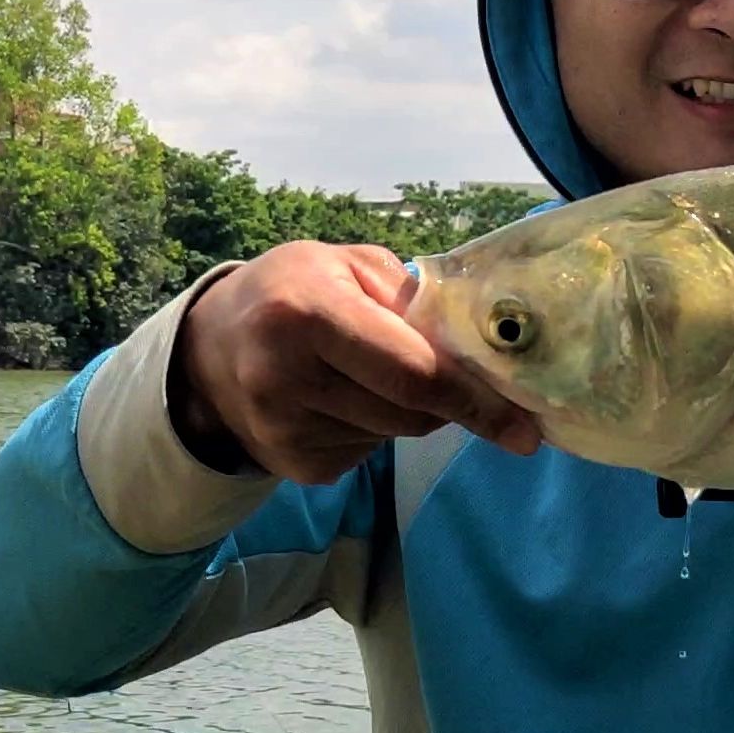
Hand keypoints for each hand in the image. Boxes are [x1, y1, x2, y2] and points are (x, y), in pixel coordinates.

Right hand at [168, 242, 543, 484]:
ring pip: (395, 435)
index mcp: (306, 313)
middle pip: (413, 414)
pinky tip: (339, 399)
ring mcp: (285, 431)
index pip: (414, 373)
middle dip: (444, 398)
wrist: (209, 347)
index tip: (525, 429)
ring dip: (404, 410)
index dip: (476, 402)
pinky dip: (373, 428)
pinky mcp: (293, 467)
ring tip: (364, 372)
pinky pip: (368, 453)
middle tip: (441, 372)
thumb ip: (414, 300)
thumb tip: (485, 351)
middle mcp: (287, 377)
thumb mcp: (347, 265)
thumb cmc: (293, 290)